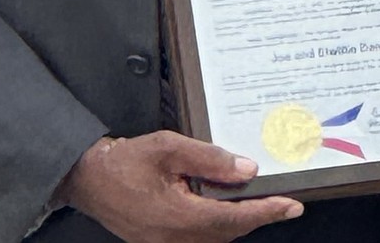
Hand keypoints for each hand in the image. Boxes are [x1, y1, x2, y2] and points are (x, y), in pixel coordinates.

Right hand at [61, 131, 303, 242]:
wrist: (88, 179)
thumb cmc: (124, 162)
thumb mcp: (168, 147)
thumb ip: (208, 159)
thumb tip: (245, 170)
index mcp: (179, 217)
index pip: (234, 218)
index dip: (266, 212)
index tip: (292, 207)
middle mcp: (176, 241)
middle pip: (229, 234)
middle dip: (257, 217)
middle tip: (281, 202)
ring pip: (215, 239)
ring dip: (237, 222)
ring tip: (257, 202)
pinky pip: (199, 239)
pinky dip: (217, 225)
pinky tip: (222, 206)